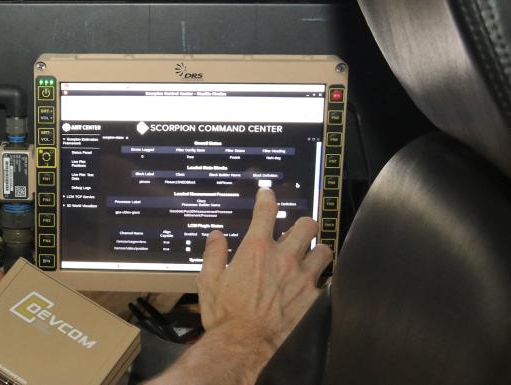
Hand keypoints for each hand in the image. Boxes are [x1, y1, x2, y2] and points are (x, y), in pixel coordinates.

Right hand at [197, 187, 332, 348]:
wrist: (245, 344)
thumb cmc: (225, 315)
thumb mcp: (208, 281)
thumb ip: (213, 253)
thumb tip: (216, 236)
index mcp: (256, 249)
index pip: (266, 211)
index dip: (267, 197)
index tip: (267, 194)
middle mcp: (284, 258)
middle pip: (307, 225)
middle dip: (304, 225)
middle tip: (298, 232)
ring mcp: (303, 278)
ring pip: (324, 251)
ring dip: (318, 252)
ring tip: (312, 258)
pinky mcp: (314, 299)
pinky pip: (328, 283)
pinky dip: (323, 282)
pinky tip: (317, 287)